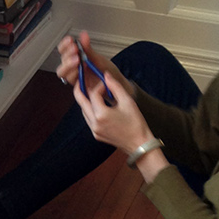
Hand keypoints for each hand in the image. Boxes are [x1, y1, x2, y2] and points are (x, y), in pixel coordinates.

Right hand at [55, 31, 106, 88]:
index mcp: (75, 59)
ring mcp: (75, 78)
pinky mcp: (79, 87)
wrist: (116, 84)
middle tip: (75, 50)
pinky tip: (82, 70)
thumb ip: (88, 48)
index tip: (70, 40)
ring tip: (77, 60)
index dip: (64, 45)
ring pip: (63, 73)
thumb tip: (83, 34)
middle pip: (61, 61)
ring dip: (68, 65)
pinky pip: (71, 82)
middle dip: (67, 54)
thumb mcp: (98, 58)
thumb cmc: (107, 72)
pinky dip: (74, 75)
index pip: (64, 50)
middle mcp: (73, 69)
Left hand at [73, 60, 168, 182]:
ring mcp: (93, 130)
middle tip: (81, 80)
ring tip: (91, 91)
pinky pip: (88, 119)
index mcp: (101, 114)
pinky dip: (90, 110)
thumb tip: (106, 75)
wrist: (139, 144)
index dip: (99, 86)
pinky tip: (97, 105)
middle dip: (80, 90)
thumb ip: (115, 86)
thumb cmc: (136, 122)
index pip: (94, 94)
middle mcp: (94, 123)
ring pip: (83, 111)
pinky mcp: (96, 135)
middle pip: (81, 102)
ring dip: (86, 100)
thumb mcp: (127, 101)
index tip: (107, 84)